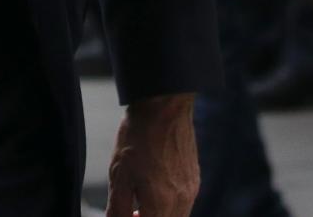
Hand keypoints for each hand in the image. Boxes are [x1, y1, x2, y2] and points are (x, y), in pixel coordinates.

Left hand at [107, 94, 196, 216]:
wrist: (164, 106)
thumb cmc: (138, 137)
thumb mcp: (119, 173)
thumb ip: (117, 207)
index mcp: (161, 202)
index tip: (125, 214)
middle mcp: (181, 201)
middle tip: (130, 211)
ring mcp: (191, 191)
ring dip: (158, 216)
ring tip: (139, 202)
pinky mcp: (195, 180)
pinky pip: (183, 205)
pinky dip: (169, 207)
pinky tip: (154, 190)